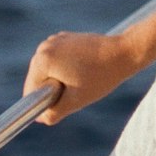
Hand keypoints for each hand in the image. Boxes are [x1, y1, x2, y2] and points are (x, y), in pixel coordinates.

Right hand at [23, 31, 138, 124]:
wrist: (124, 52)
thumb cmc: (101, 77)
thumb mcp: (75, 101)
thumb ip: (53, 113)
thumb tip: (40, 117)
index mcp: (42, 60)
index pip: (31, 92)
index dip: (45, 103)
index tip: (67, 100)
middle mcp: (44, 46)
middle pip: (38, 80)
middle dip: (53, 90)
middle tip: (78, 89)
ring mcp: (55, 40)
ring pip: (48, 71)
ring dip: (60, 80)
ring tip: (82, 78)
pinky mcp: (65, 38)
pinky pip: (58, 61)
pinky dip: (66, 69)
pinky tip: (84, 69)